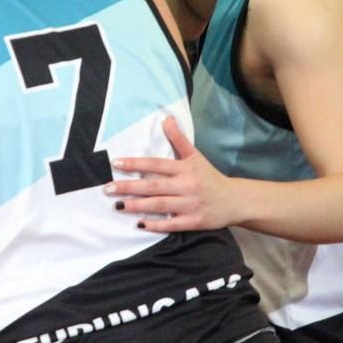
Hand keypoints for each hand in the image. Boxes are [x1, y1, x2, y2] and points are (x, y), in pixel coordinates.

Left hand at [107, 117, 235, 232]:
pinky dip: (156, 225)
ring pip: (160, 205)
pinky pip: (172, 224)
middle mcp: (186, 186)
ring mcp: (190, 205)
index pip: (155, 164)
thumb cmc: (210, 177)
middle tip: (108, 189)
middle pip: (153, 186)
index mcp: (184, 168)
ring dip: (137, 206)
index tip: (116, 164)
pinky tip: (139, 224)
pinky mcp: (194, 222)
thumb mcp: (195, 156)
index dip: (135, 164)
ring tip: (118, 205)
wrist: (234, 200)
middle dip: (129, 188)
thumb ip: (179, 139)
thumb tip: (166, 118)